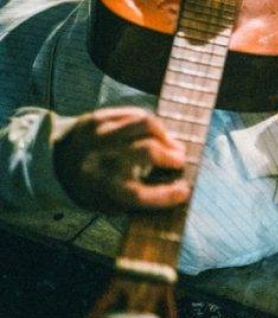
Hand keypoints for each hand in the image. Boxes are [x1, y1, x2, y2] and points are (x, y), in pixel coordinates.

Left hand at [54, 107, 188, 212]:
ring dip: (166, 136)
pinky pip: (136, 114)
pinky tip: (157, 133)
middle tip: (180, 162)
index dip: (166, 195)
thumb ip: (138, 198)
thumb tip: (177, 188)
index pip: (140, 194)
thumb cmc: (89, 187)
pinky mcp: (100, 118)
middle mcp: (100, 159)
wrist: (52, 162)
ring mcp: (100, 134)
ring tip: (172, 145)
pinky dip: (152, 124)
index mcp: (101, 188)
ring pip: (147, 124)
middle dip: (171, 157)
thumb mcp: (107, 203)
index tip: (184, 190)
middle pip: (148, 152)